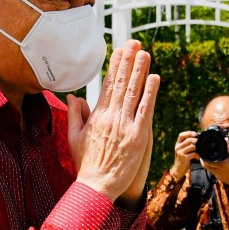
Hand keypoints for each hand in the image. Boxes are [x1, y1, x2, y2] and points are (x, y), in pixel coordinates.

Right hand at [67, 40, 159, 202]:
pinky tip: (155, 78)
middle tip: (135, 43)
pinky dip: (150, 94)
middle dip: (129, 61)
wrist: (96, 186)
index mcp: (97, 116)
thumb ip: (75, 115)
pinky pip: (145, 110)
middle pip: (122, 84)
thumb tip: (74, 96)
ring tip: (145, 53)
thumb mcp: (74, 137)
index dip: (116, 65)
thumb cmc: (86, 164)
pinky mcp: (138, 137)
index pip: (108, 85)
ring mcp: (125, 126)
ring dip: (140, 71)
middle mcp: (111, 117)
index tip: (121, 50)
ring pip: (134, 93)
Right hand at [170, 131, 198, 180]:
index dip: (188, 133)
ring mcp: (180, 153)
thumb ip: (187, 144)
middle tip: (200, 142)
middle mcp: (178, 147)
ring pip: (191, 146)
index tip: (195, 133)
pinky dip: (197, 155)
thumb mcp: (183, 150)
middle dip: (196, 140)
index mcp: (177, 144)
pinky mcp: (184, 158)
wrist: (178, 169)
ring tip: (199, 150)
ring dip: (197, 148)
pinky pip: (193, 154)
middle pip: (188, 140)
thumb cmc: (183, 158)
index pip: (181, 135)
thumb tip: (198, 137)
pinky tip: (198, 157)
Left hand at [201, 139, 228, 188]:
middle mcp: (217, 171)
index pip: (207, 162)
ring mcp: (217, 175)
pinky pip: (212, 172)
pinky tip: (213, 165)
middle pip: (205, 166)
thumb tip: (226, 140)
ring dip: (207, 164)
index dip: (203, 158)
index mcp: (221, 165)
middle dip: (202, 161)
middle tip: (202, 156)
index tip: (202, 154)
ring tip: (207, 159)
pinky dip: (211, 168)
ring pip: (208, 169)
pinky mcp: (218, 177)